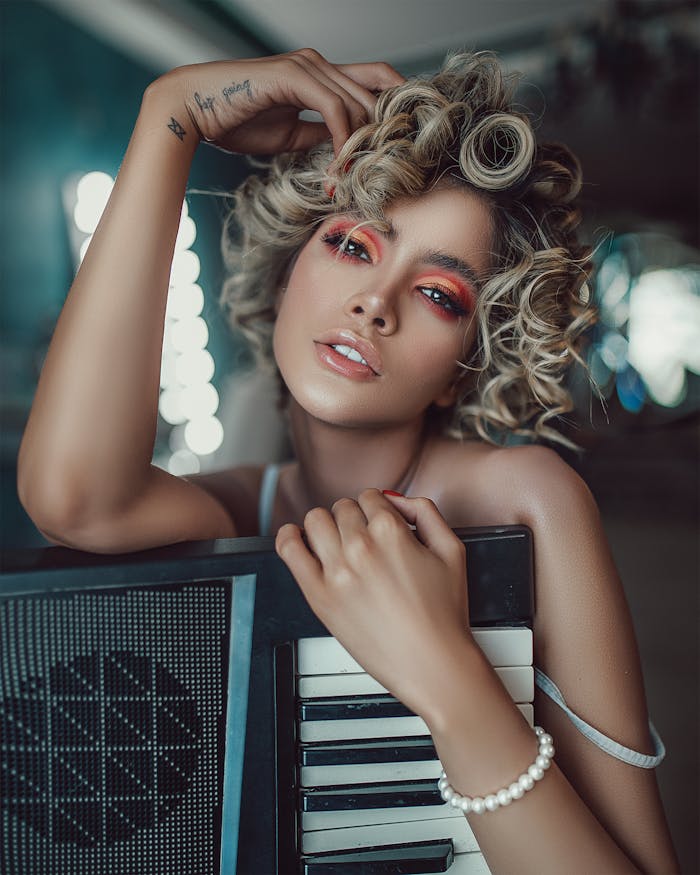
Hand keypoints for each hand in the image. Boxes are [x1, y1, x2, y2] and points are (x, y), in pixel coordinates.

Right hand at [157, 48, 403, 155]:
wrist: (196, 111)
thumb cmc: (235, 122)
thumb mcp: (291, 136)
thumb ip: (321, 135)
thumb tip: (347, 150)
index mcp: (319, 75)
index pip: (374, 80)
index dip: (392, 108)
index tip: (396, 148)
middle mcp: (318, 64)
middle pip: (377, 89)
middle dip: (385, 131)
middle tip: (382, 170)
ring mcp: (307, 66)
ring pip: (360, 101)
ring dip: (363, 143)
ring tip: (357, 176)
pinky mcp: (294, 76)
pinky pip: (335, 109)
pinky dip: (342, 140)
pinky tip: (337, 166)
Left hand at [275, 489, 474, 719]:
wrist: (432, 665)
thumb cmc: (444, 615)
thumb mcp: (452, 550)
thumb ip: (426, 512)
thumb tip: (396, 500)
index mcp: (391, 532)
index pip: (370, 496)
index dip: (377, 509)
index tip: (379, 523)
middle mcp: (360, 546)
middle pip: (342, 507)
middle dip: (354, 519)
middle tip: (364, 540)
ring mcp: (336, 571)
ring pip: (315, 520)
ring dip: (326, 525)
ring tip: (336, 542)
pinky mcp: (319, 595)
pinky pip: (289, 549)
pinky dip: (289, 537)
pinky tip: (298, 540)